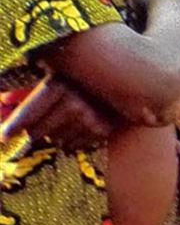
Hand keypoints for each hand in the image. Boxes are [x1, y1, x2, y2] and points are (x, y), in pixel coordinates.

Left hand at [0, 77, 115, 151]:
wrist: (123, 85)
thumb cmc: (81, 82)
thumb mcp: (55, 80)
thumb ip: (27, 92)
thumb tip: (3, 100)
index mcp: (58, 84)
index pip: (30, 111)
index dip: (14, 125)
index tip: (3, 137)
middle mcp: (74, 102)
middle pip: (39, 130)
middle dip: (34, 130)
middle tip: (34, 129)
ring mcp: (89, 118)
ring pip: (55, 139)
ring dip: (54, 135)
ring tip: (63, 122)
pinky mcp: (101, 130)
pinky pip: (73, 145)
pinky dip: (70, 140)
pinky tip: (75, 129)